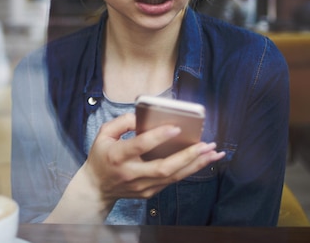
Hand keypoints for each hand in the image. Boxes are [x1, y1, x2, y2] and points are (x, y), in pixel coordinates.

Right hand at [44, 113, 223, 223]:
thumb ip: (122, 122)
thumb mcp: (103, 134)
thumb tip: (142, 116)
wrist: (96, 188)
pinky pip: (172, 181)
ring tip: (213, 153)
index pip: (140, 146)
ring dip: (196, 165)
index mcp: (117, 156)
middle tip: (206, 144)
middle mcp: (131, 174)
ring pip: (173, 177)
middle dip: (188, 156)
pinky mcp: (149, 192)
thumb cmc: (101, 156)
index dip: (158, 137)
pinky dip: (189, 170)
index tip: (176, 127)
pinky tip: (203, 161)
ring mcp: (142, 186)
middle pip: (164, 167)